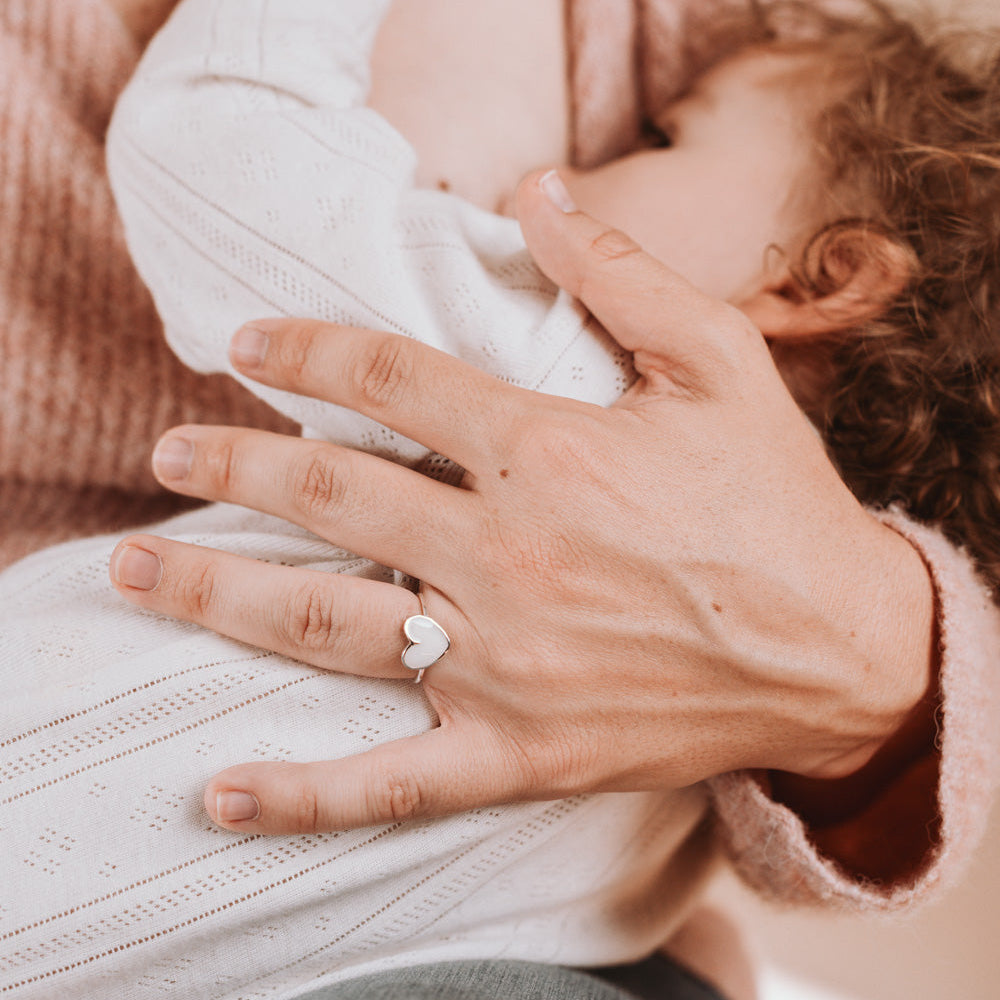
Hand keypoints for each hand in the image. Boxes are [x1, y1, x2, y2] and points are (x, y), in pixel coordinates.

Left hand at [110, 170, 933, 833]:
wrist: (842, 654)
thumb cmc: (780, 504)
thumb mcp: (722, 365)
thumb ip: (621, 275)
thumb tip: (538, 196)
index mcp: (550, 453)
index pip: (390, 382)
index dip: (308, 348)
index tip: (250, 340)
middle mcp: (509, 555)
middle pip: (330, 494)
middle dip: (233, 462)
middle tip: (168, 448)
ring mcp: (505, 663)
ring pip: (327, 622)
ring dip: (218, 591)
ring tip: (134, 572)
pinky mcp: (523, 752)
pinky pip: (393, 783)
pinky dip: (304, 792)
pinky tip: (224, 792)